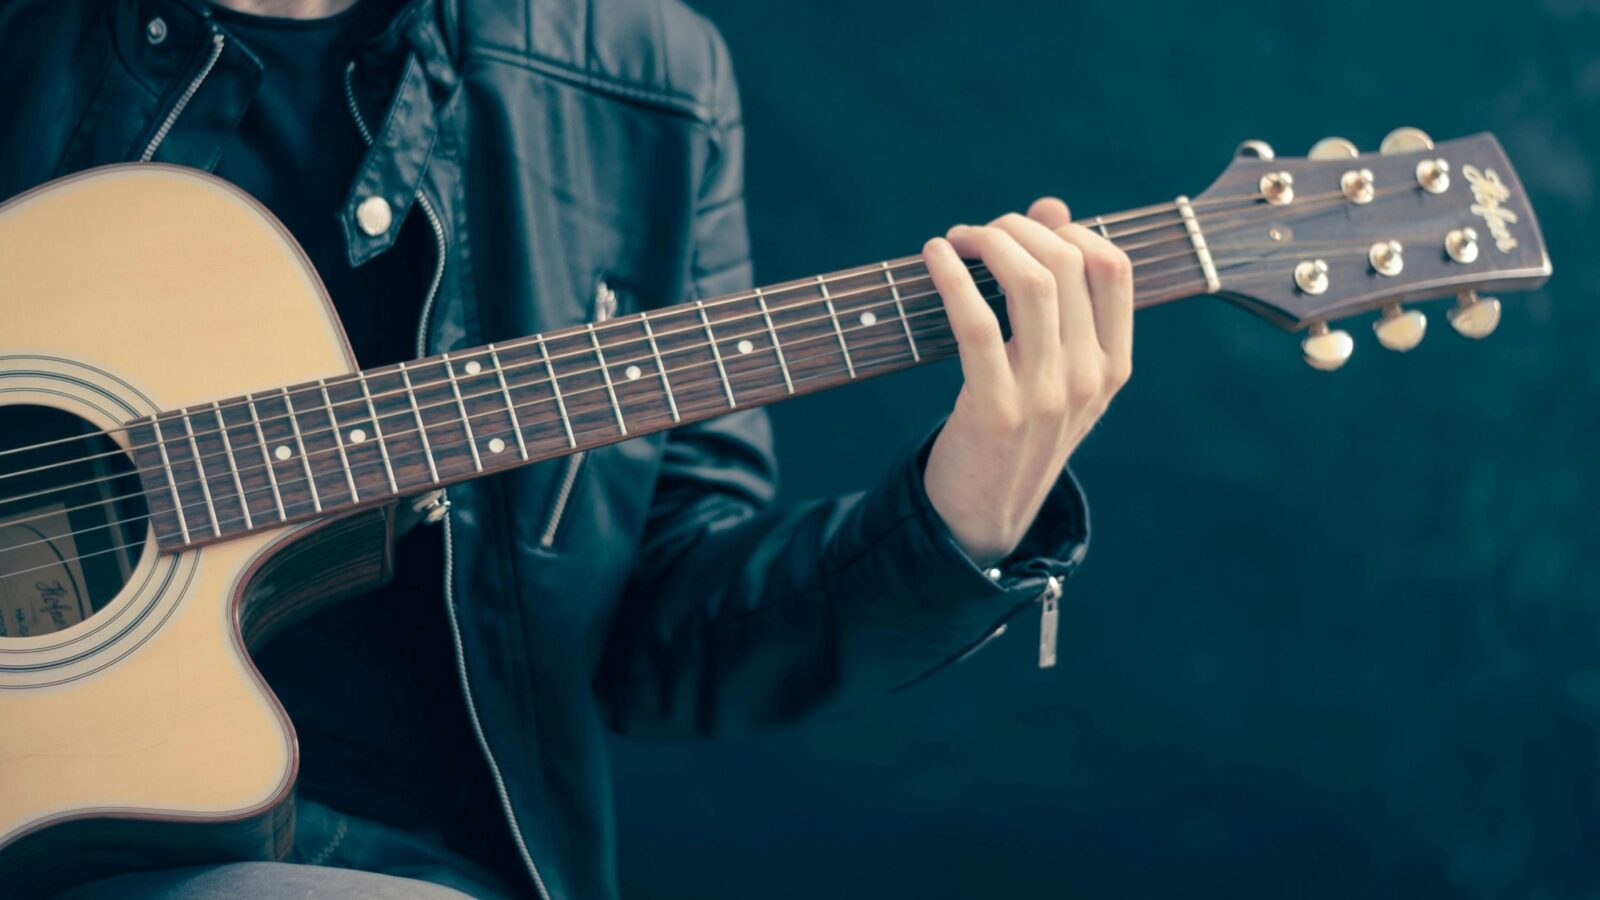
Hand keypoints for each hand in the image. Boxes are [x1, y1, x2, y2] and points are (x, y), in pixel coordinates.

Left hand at [920, 198, 1132, 564]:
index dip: (1068, 230)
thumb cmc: (1015, 428)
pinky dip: (951, 277)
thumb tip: (1051, 208)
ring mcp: (1047, 396)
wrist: (985, 514)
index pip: (1114, 268)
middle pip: (1068, 264)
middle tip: (978, 232)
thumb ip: (1060, 293)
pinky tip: (934, 256)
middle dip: (1017, 228)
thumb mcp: (1053, 367)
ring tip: (957, 239)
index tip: (1026, 229)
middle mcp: (1090, 378)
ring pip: (1032, 283)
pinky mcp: (997, 409)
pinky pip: (976, 322)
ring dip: (989, 242)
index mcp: (1114, 365)